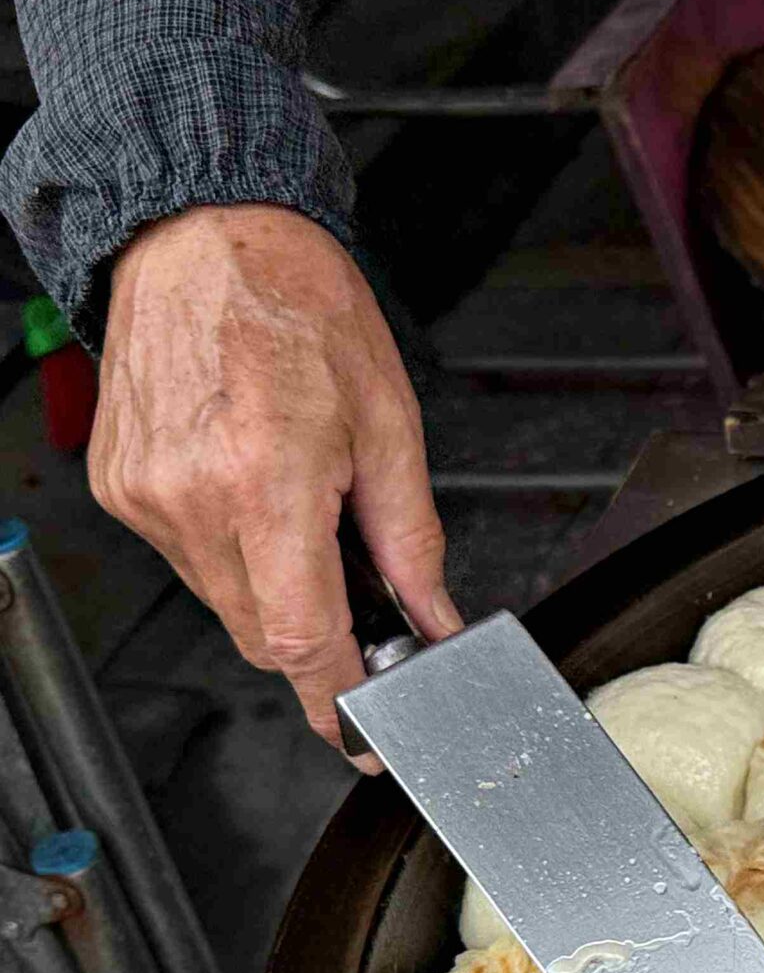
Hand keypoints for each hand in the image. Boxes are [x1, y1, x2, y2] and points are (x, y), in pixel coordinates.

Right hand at [89, 204, 460, 760]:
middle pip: (261, 633)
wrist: (204, 237)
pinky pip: (187, 556)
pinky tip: (249, 482)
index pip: (300, 640)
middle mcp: (193, 498)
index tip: (361, 735)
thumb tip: (433, 619)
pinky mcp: (121, 486)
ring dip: (271, 585)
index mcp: (268, 484)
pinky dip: (229, 546)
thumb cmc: (298, 310)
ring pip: (223, 601)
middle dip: (315, 631)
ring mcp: (147, 495)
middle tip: (352, 581)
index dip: (335, 702)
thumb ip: (411, 541)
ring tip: (296, 500)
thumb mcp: (390, 427)